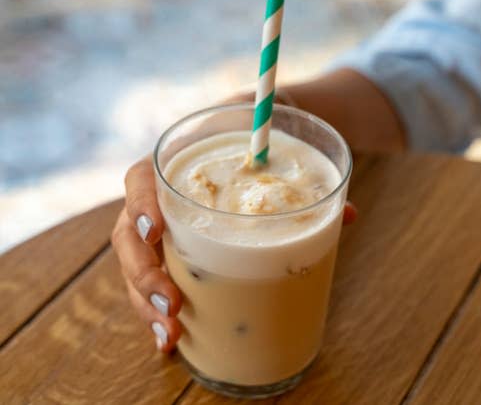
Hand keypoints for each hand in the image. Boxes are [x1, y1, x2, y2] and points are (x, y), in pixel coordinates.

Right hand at [111, 158, 356, 351]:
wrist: (257, 143)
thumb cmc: (258, 141)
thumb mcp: (276, 144)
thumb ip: (302, 171)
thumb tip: (348, 216)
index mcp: (176, 166)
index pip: (140, 179)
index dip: (141, 204)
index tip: (158, 231)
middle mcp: (161, 201)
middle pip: (129, 236)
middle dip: (144, 275)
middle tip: (173, 302)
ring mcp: (164, 232)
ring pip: (137, 268)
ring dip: (148, 304)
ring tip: (170, 334)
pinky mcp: (174, 256)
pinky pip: (153, 283)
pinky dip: (157, 313)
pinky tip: (169, 341)